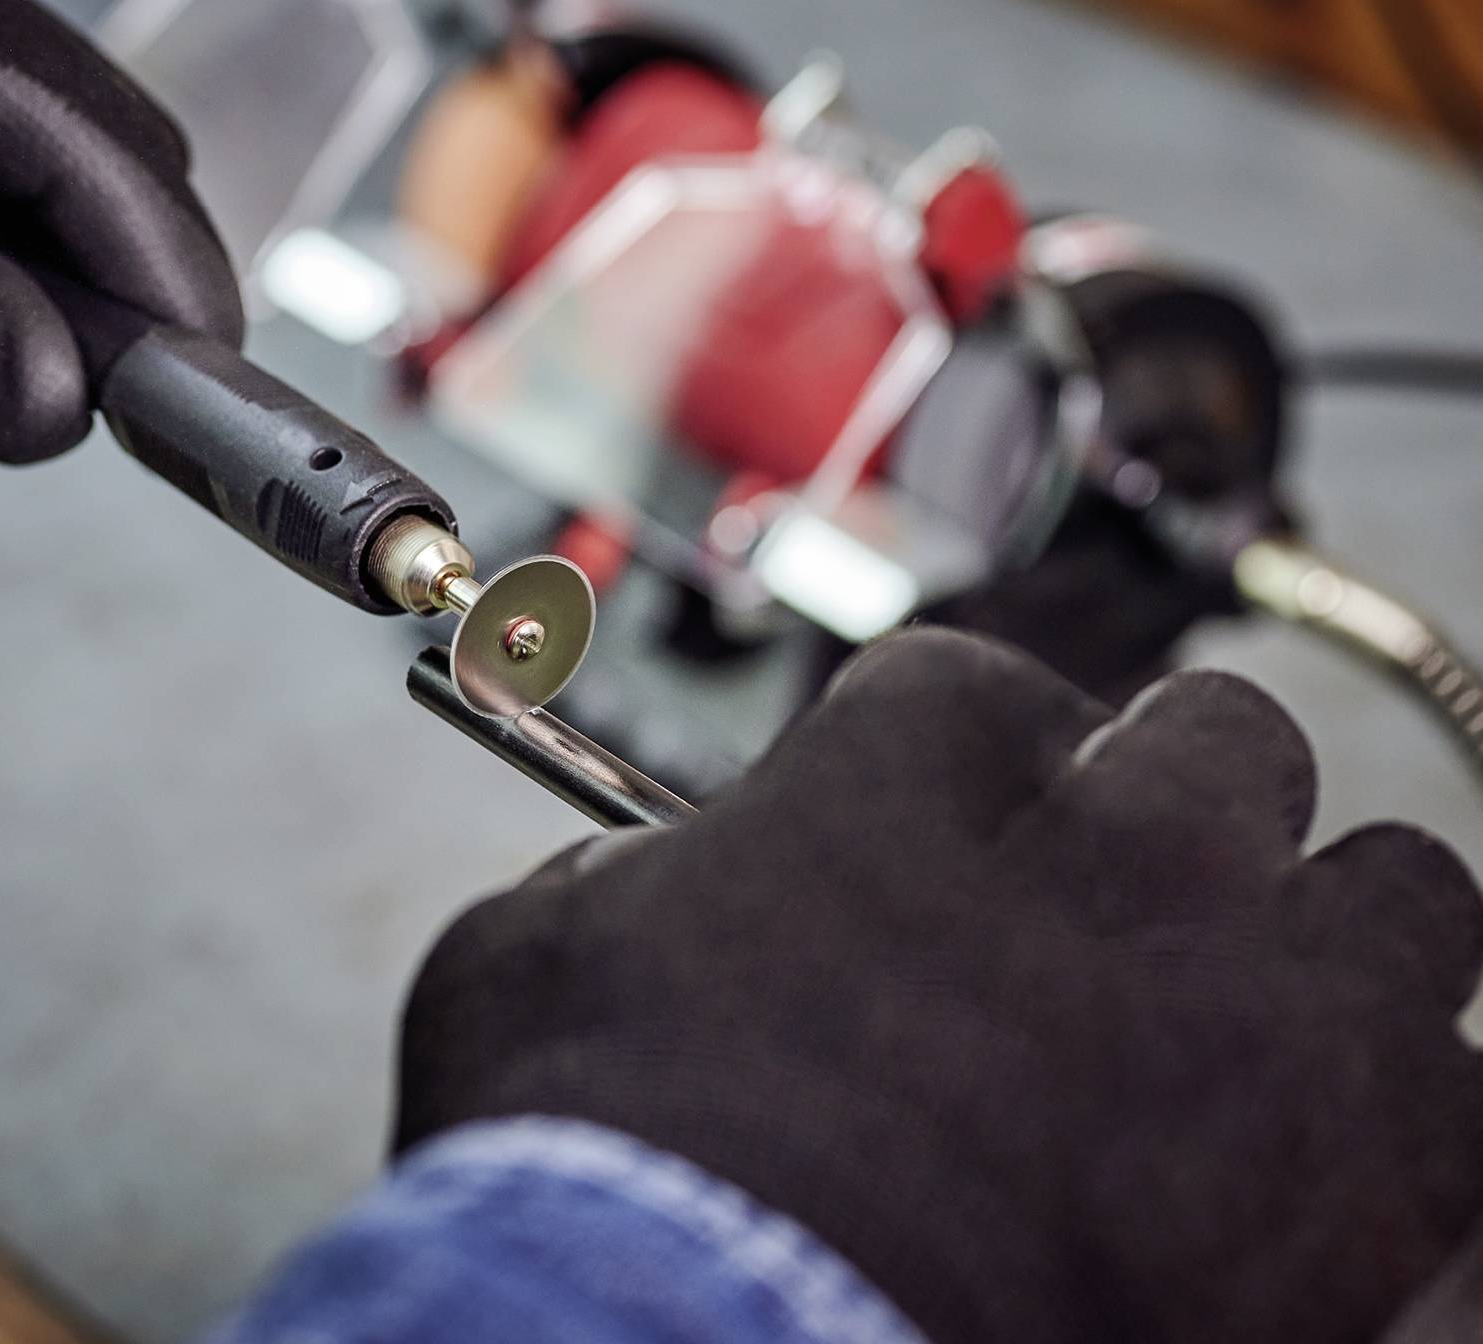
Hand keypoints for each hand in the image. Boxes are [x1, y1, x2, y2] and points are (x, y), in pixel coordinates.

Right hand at [397, 628, 1482, 1343]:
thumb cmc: (592, 1176)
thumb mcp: (519, 975)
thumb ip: (610, 892)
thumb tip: (640, 899)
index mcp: (902, 778)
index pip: (982, 691)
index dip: (977, 762)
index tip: (974, 822)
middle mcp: (1106, 860)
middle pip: (1224, 741)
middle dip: (1177, 805)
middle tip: (1130, 901)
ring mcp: (1256, 1025)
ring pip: (1405, 899)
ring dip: (1338, 955)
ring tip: (1263, 1038)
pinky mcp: (1361, 1215)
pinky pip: (1474, 1126)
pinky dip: (1416, 1149)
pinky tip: (1338, 1193)